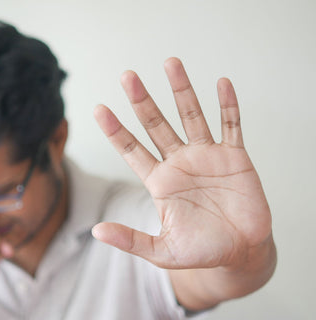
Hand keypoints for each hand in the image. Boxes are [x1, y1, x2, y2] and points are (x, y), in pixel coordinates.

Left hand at [92, 57, 271, 270]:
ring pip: (191, 116)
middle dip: (142, 101)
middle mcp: (179, 162)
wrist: (240, 252)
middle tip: (127, 76)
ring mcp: (207, 156)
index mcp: (159, 181)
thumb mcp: (162, 251)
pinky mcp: (234, 157)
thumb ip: (130, 239)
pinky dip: (228, 105)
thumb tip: (96, 231)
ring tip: (170, 63)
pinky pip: (231, 125)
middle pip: (156, 124)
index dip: (115, 130)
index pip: (131, 150)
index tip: (99, 109)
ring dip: (181, 90)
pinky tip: (221, 84)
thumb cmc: (201, 251)